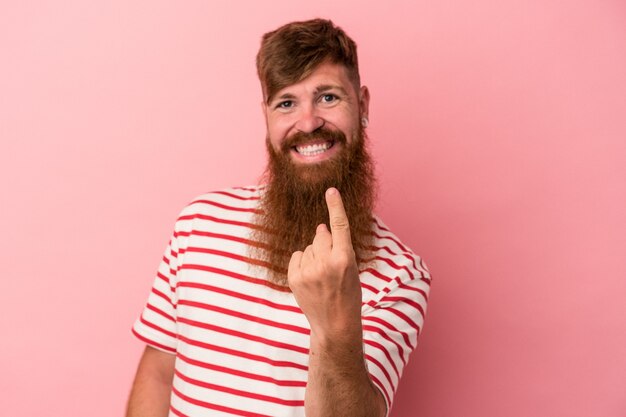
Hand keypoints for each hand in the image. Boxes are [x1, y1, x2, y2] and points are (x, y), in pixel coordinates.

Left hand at [288, 188, 362, 338]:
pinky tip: (311, 278)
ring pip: (309, 246)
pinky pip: (297, 255)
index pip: (340, 226)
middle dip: (325, 242)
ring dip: (315, 255)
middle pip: (321, 235)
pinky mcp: (294, 277)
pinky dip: (303, 262)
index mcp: (345, 259)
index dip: (335, 206)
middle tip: (332, 264)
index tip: (331, 190)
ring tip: (322, 277)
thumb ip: (338, 247)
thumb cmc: (348, 295)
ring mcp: (308, 271)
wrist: (335, 324)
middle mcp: (325, 263)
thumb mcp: (351, 269)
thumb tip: (320, 228)